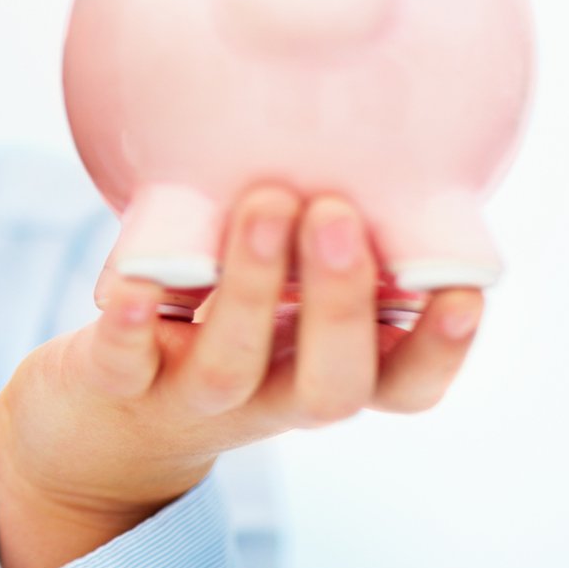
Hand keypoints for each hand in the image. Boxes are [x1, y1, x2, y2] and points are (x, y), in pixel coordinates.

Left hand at [0, 185, 485, 534]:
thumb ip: (324, 249)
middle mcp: (269, 397)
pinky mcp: (116, 386)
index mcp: (322, 373)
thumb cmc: (214, 333)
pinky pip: (124, 364)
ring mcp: (191, 397)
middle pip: (329, 384)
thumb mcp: (281, 303)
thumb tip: (381, 143)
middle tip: (339, 214)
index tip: (465, 292)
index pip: (403, 387)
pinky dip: (131, 327)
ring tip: (266, 206)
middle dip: (342, 303)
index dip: (440, 352)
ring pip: (231, 364)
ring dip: (253, 287)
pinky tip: (132, 288)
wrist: (103, 424)